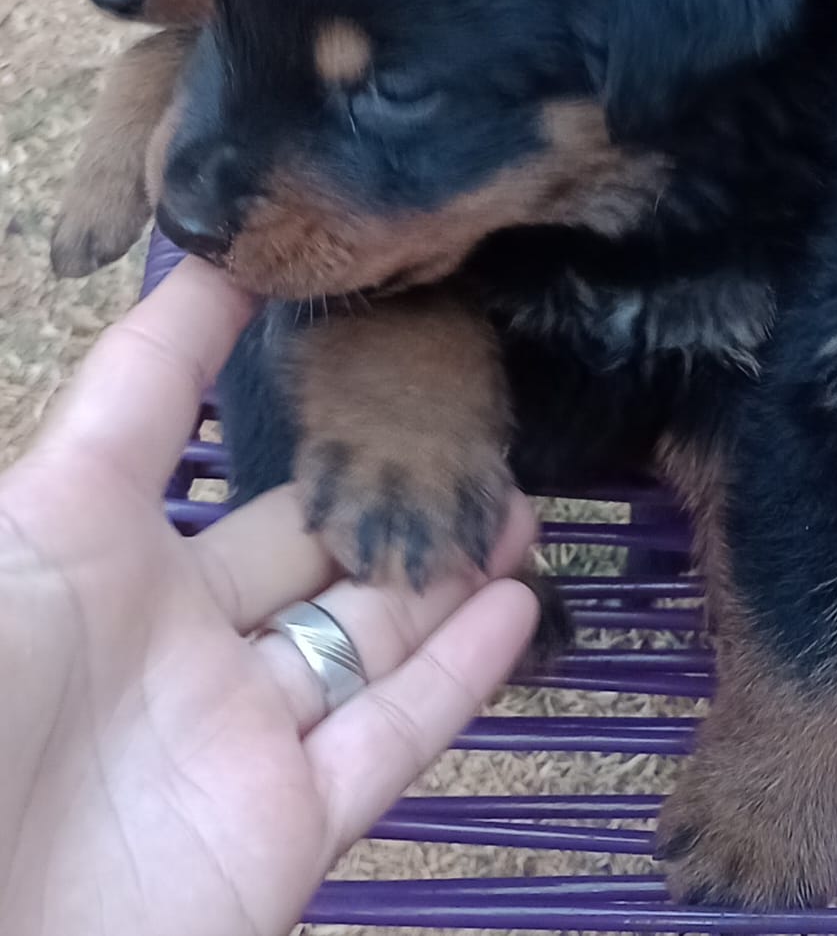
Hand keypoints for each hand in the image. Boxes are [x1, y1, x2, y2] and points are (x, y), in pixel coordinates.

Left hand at [0, 257, 539, 935]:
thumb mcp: (25, 528)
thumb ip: (123, 404)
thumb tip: (196, 268)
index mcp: (89, 557)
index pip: (172, 427)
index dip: (231, 348)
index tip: (314, 274)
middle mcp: (172, 639)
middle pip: (304, 541)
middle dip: (385, 480)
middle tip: (474, 419)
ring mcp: (236, 738)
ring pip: (367, 634)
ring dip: (448, 568)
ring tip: (523, 502)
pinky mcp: (286, 832)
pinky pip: (391, 741)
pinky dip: (462, 675)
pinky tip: (521, 603)